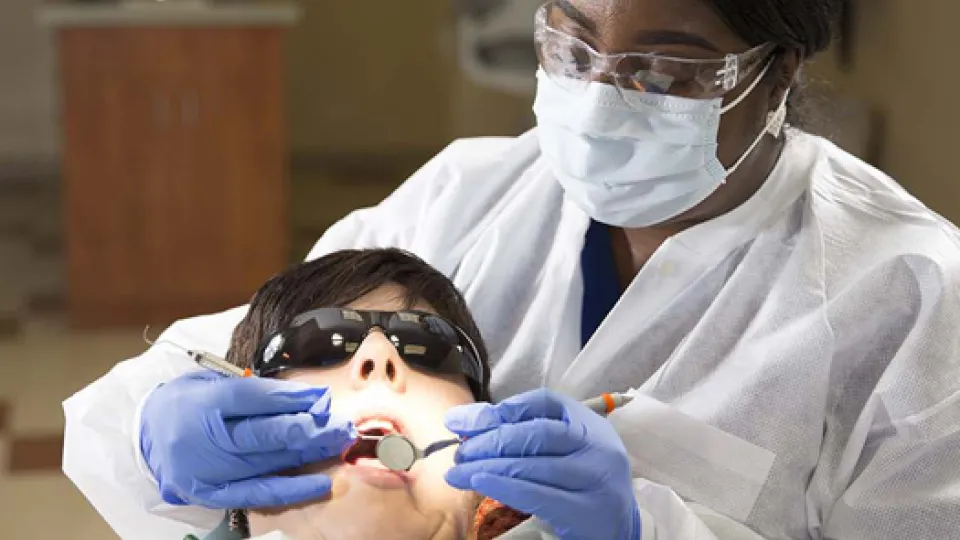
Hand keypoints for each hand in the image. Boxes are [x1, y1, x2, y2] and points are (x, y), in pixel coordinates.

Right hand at [140, 371, 353, 508]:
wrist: (148, 432)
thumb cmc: (190, 401)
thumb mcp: (217, 381)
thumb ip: (258, 390)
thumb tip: (308, 398)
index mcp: (204, 400)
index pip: (255, 398)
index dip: (294, 398)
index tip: (323, 398)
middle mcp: (204, 437)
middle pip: (265, 433)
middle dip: (310, 430)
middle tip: (342, 427)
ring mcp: (207, 470)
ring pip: (267, 463)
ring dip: (309, 456)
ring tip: (338, 447)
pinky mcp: (212, 493)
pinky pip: (258, 493)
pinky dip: (292, 489)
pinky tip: (321, 485)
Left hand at [444, 389, 640, 539]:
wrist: (619, 527)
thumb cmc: (581, 481)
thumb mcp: (565, 448)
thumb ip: (526, 432)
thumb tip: (469, 422)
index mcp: (589, 423)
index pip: (544, 402)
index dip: (501, 408)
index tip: (464, 421)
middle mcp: (597, 446)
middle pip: (536, 433)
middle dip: (490, 439)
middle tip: (459, 450)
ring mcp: (594, 478)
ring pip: (533, 465)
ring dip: (488, 465)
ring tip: (457, 471)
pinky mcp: (586, 510)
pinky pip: (537, 495)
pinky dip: (504, 487)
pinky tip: (480, 482)